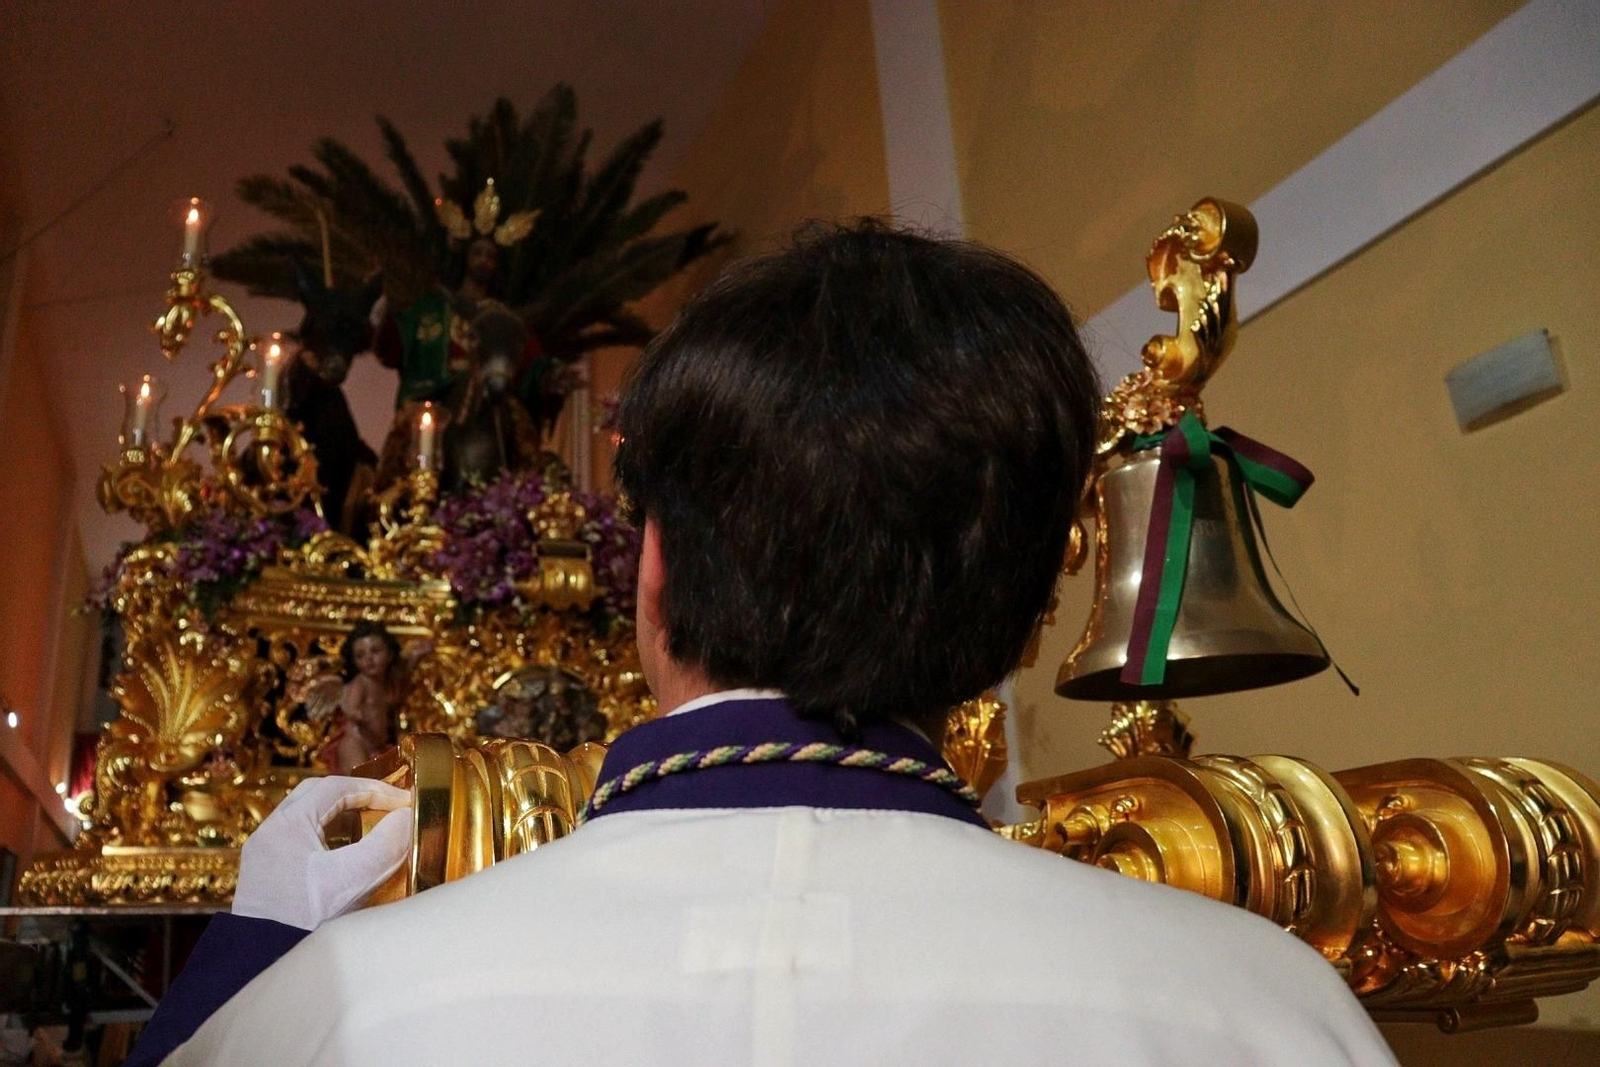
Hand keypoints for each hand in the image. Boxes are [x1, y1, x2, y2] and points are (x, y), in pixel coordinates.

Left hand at [231, 776, 410, 930]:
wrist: (265, 962)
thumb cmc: (305, 920)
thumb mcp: (353, 879)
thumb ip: (385, 843)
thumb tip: (407, 817)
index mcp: (287, 825)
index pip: (335, 787)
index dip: (374, 788)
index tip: (403, 800)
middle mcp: (269, 833)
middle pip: (316, 796)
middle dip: (355, 796)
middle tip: (386, 805)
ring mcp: (264, 855)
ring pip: (307, 818)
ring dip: (341, 816)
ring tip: (371, 826)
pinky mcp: (266, 876)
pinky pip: (300, 840)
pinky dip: (328, 837)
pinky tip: (347, 854)